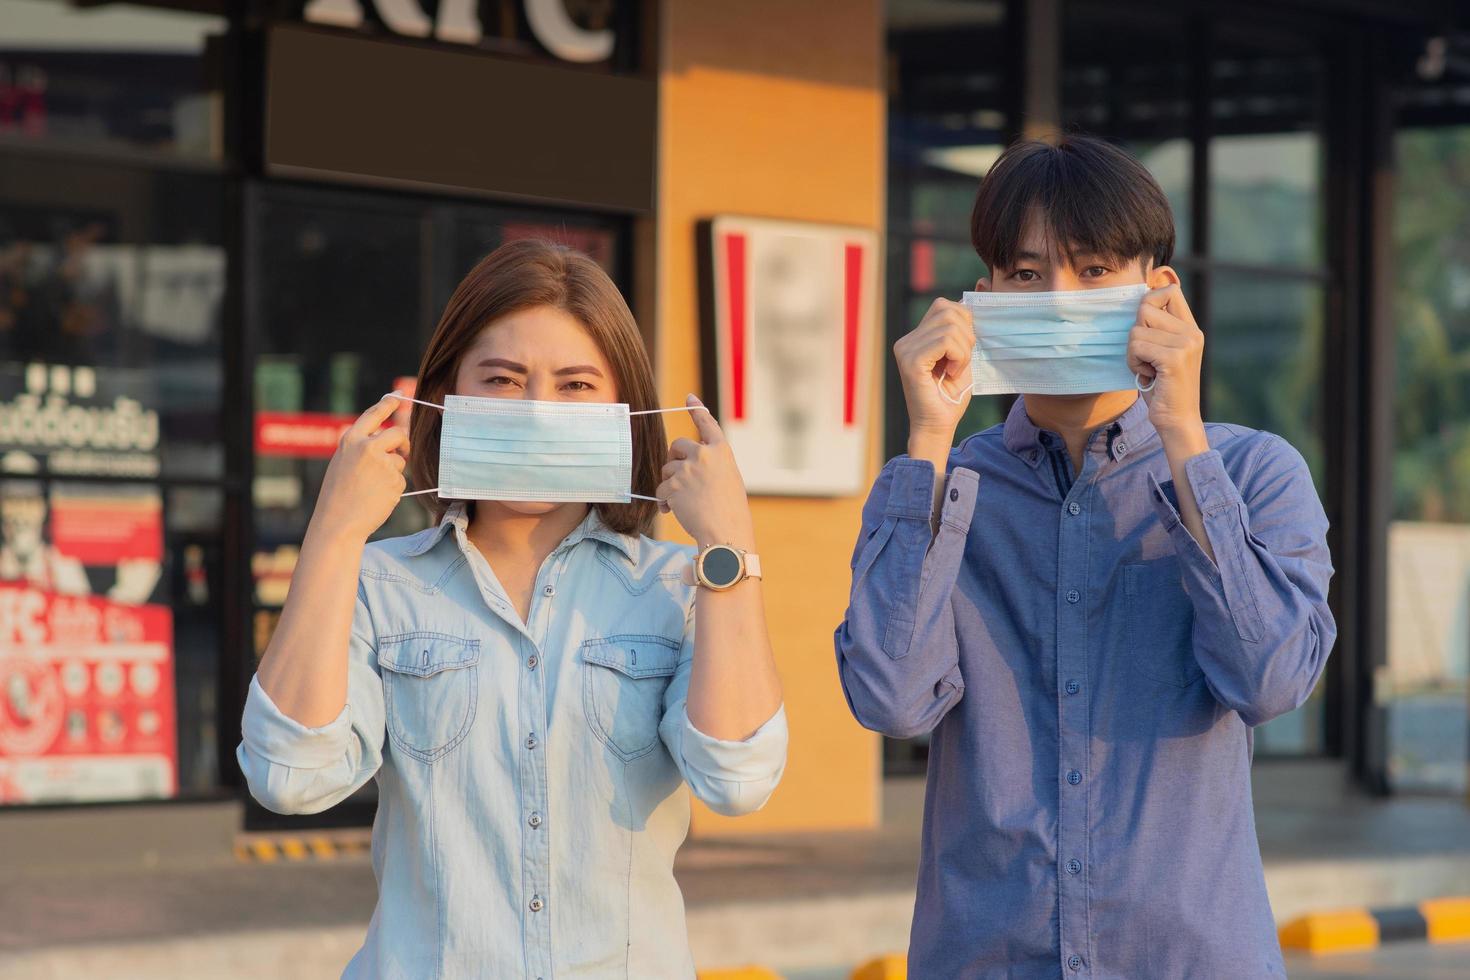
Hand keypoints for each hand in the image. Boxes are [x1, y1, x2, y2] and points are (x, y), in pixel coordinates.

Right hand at [310, 395, 409, 542]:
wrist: (337, 523)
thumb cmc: (338, 495)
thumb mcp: (343, 462)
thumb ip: (361, 448)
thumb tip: (386, 440)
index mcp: (351, 440)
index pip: (373, 415)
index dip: (388, 404)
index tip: (399, 395)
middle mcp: (368, 447)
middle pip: (398, 434)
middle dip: (403, 443)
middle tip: (402, 451)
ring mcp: (383, 463)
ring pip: (400, 461)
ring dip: (393, 472)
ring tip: (372, 488)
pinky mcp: (395, 481)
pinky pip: (401, 480)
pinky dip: (393, 488)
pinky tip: (377, 497)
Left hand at [656, 395, 754, 550]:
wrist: (725, 533)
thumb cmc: (730, 511)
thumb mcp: (728, 479)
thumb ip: (711, 465)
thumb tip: (685, 464)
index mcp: (722, 451)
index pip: (708, 424)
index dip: (697, 410)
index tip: (690, 398)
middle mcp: (704, 454)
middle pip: (677, 445)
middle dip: (674, 459)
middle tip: (678, 476)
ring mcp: (687, 468)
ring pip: (667, 469)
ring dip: (670, 484)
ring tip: (683, 502)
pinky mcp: (673, 484)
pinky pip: (661, 489)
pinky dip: (665, 500)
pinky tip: (676, 510)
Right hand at [893, 298, 973, 460]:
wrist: (938, 426)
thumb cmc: (951, 395)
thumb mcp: (963, 354)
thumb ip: (967, 325)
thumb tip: (982, 283)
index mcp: (916, 337)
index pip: (945, 306)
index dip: (965, 324)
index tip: (963, 352)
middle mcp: (906, 340)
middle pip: (948, 310)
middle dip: (966, 335)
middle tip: (961, 361)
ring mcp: (906, 349)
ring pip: (950, 326)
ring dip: (963, 350)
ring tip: (955, 369)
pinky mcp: (911, 361)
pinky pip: (946, 341)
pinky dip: (958, 357)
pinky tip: (952, 373)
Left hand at [1127, 284, 1206, 444]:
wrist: (1177, 419)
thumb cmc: (1163, 387)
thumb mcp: (1161, 352)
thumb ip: (1156, 328)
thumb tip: (1141, 299)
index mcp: (1191, 328)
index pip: (1170, 290)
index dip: (1149, 299)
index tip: (1144, 325)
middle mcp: (1192, 332)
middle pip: (1145, 307)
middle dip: (1135, 332)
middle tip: (1145, 356)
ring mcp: (1186, 343)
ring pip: (1136, 330)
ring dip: (1132, 353)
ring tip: (1148, 368)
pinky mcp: (1174, 357)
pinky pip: (1136, 347)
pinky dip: (1134, 363)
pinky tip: (1147, 376)